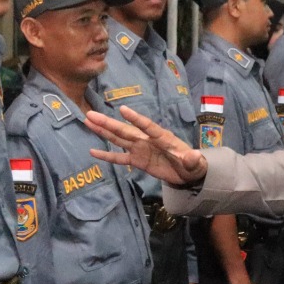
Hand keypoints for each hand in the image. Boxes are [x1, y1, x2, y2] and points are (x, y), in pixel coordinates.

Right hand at [87, 106, 208, 185]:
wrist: (188, 173)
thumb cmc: (193, 165)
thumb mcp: (195, 164)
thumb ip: (193, 160)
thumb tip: (195, 156)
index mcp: (161, 137)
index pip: (147, 126)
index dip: (135, 119)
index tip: (122, 110)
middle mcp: (147, 140)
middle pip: (125, 130)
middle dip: (108, 123)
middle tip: (91, 114)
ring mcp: (140, 149)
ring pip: (118, 139)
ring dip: (103, 131)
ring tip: (88, 121)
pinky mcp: (136, 160)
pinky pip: (119, 158)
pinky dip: (107, 155)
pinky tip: (93, 151)